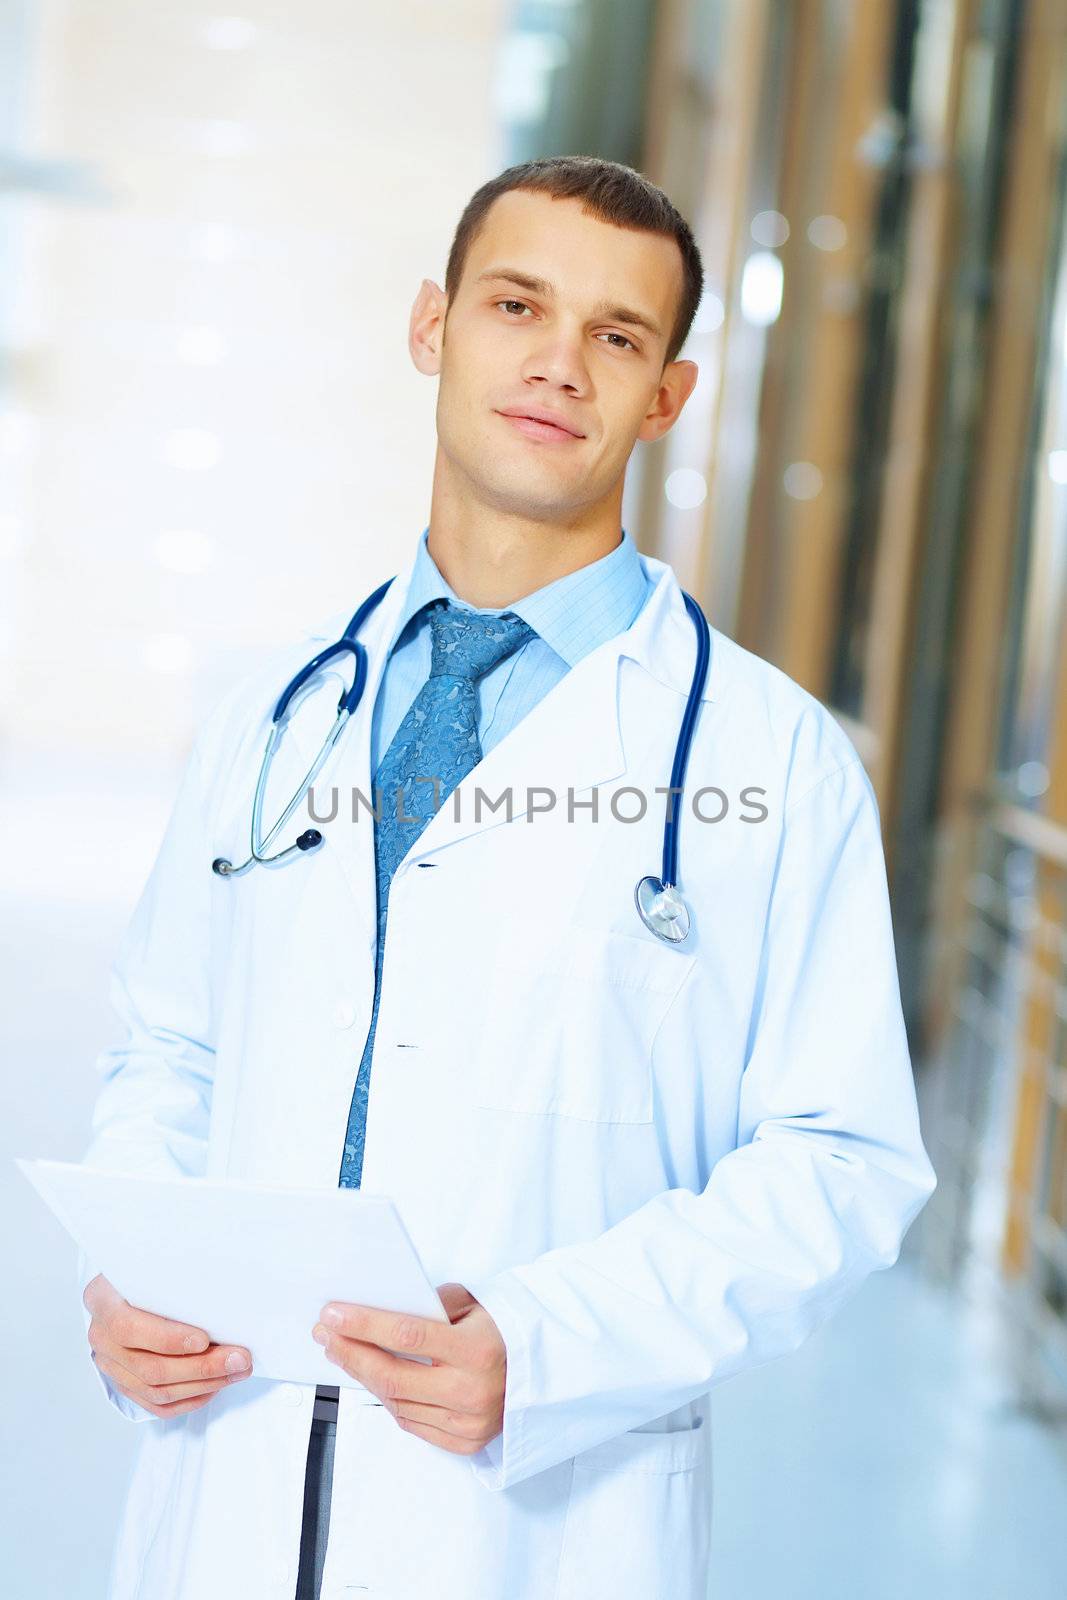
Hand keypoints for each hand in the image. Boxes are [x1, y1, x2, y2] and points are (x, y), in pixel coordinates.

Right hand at [83, 1273, 253, 1417]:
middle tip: (239, 1358)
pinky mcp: (125, 1385)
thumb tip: (225, 1296)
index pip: (128, 1327)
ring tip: (237, 1370)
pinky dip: (190, 1399)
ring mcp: (111, 1365)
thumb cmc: (150, 1273)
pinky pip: (157, 1405)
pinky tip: (216, 1386)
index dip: (167, 1338)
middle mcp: (101, 1337)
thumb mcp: (155, 1266)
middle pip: (150, 1367)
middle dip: (201, 1367)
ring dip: (203, 1384)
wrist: (128, 1287)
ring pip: (156, 1390)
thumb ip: (176, 1278)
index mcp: (102, 1300)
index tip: (204, 1339)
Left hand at [311, 1282, 505, 1454]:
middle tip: (325, 1334)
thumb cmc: (503, 1328)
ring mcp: (467, 1422)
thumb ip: (431, 1305)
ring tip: (343, 1353)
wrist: (545, 1368)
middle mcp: (472, 1391)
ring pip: (396, 1402)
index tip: (333, 1314)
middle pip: (393, 1375)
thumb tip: (381, 1308)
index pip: (407, 1336)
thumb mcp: (474, 1303)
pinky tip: (372, 1379)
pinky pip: (411, 1422)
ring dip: (363, 1377)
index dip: (365, 1325)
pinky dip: (387, 1400)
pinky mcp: (464, 1442)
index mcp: (478, 1351)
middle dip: (351, 1353)